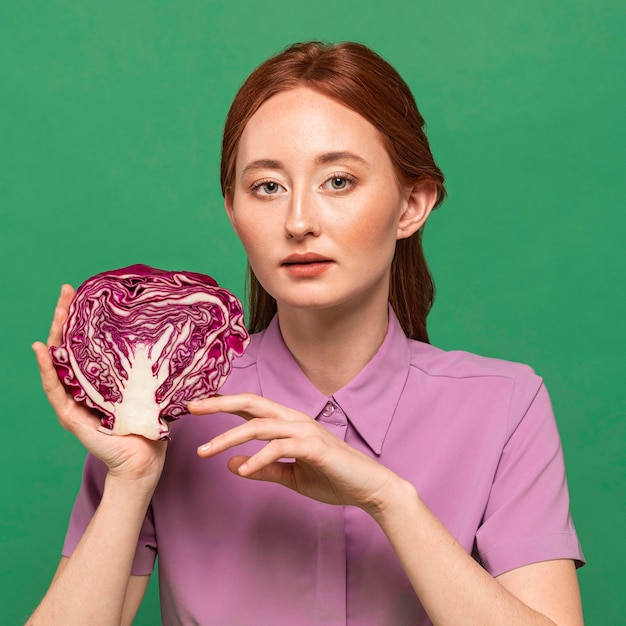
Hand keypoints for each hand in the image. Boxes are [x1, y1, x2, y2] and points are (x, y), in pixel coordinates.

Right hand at [32, 285, 165, 485]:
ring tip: (57, 309)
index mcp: (99, 380)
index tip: (85, 292)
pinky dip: (46, 369)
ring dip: (55, 334)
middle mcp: (83, 387)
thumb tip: (175, 340)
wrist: (143, 459)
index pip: (86, 343)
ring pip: (58, 362)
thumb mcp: (152, 390)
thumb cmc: (149, 426)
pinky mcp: (70, 416)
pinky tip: (42, 349)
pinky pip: (55, 389)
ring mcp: (73, 400)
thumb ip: (153, 369)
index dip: (83, 318)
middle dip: (66, 317)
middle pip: (68, 346)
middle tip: (67, 291)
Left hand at [190, 393, 403, 514]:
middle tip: (191, 407)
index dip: (223, 404)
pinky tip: (243, 469)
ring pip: (260, 426)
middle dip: (220, 403)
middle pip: (252, 403)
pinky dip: (259, 459)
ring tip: (206, 451)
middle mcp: (295, 420)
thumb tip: (232, 464)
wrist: (369, 487)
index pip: (250, 408)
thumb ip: (263, 468)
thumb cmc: (332, 477)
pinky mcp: (315, 446)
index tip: (196, 407)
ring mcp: (305, 431)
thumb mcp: (290, 475)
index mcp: (288, 423)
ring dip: (230, 437)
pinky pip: (280, 448)